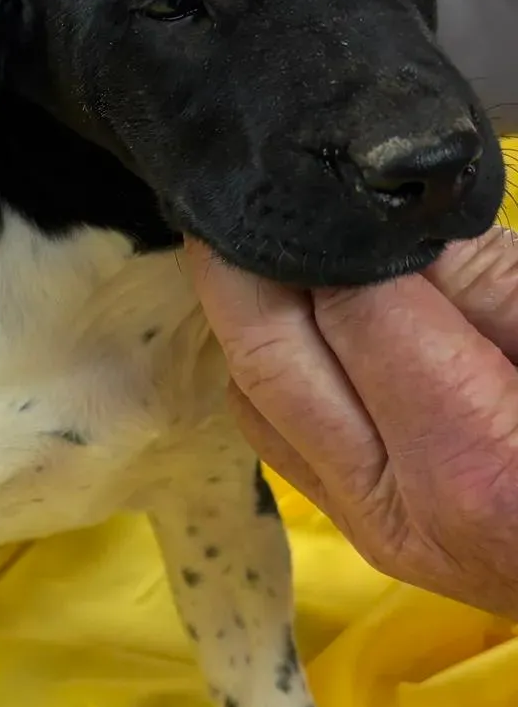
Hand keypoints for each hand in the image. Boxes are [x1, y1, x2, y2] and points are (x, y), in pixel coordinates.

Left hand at [184, 227, 517, 619]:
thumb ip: (484, 279)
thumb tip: (378, 216)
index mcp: (477, 465)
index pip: (354, 313)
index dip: (320, 236)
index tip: (299, 178)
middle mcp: (398, 510)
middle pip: (269, 359)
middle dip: (236, 268)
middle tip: (221, 196)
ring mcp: (367, 527)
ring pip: (251, 394)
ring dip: (241, 311)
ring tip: (252, 242)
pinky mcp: (355, 526)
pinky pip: (271, 428)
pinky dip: (267, 361)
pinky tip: (286, 312)